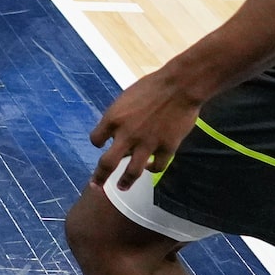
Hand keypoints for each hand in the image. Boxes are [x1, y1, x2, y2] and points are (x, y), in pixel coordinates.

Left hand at [89, 65, 206, 189]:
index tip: (100, 146)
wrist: (179, 86)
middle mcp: (126, 134)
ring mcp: (147, 143)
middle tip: (95, 186)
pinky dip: (152, 169)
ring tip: (122, 188)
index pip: (96, 139)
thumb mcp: (126, 99)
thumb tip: (117, 133)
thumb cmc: (151, 87)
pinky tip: (149, 168)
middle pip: (107, 163)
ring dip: (125, 182)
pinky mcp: (167, 148)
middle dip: (99, 177)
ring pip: (131, 172)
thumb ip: (120, 117)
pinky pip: (157, 166)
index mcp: (113, 118)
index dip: (98, 143)